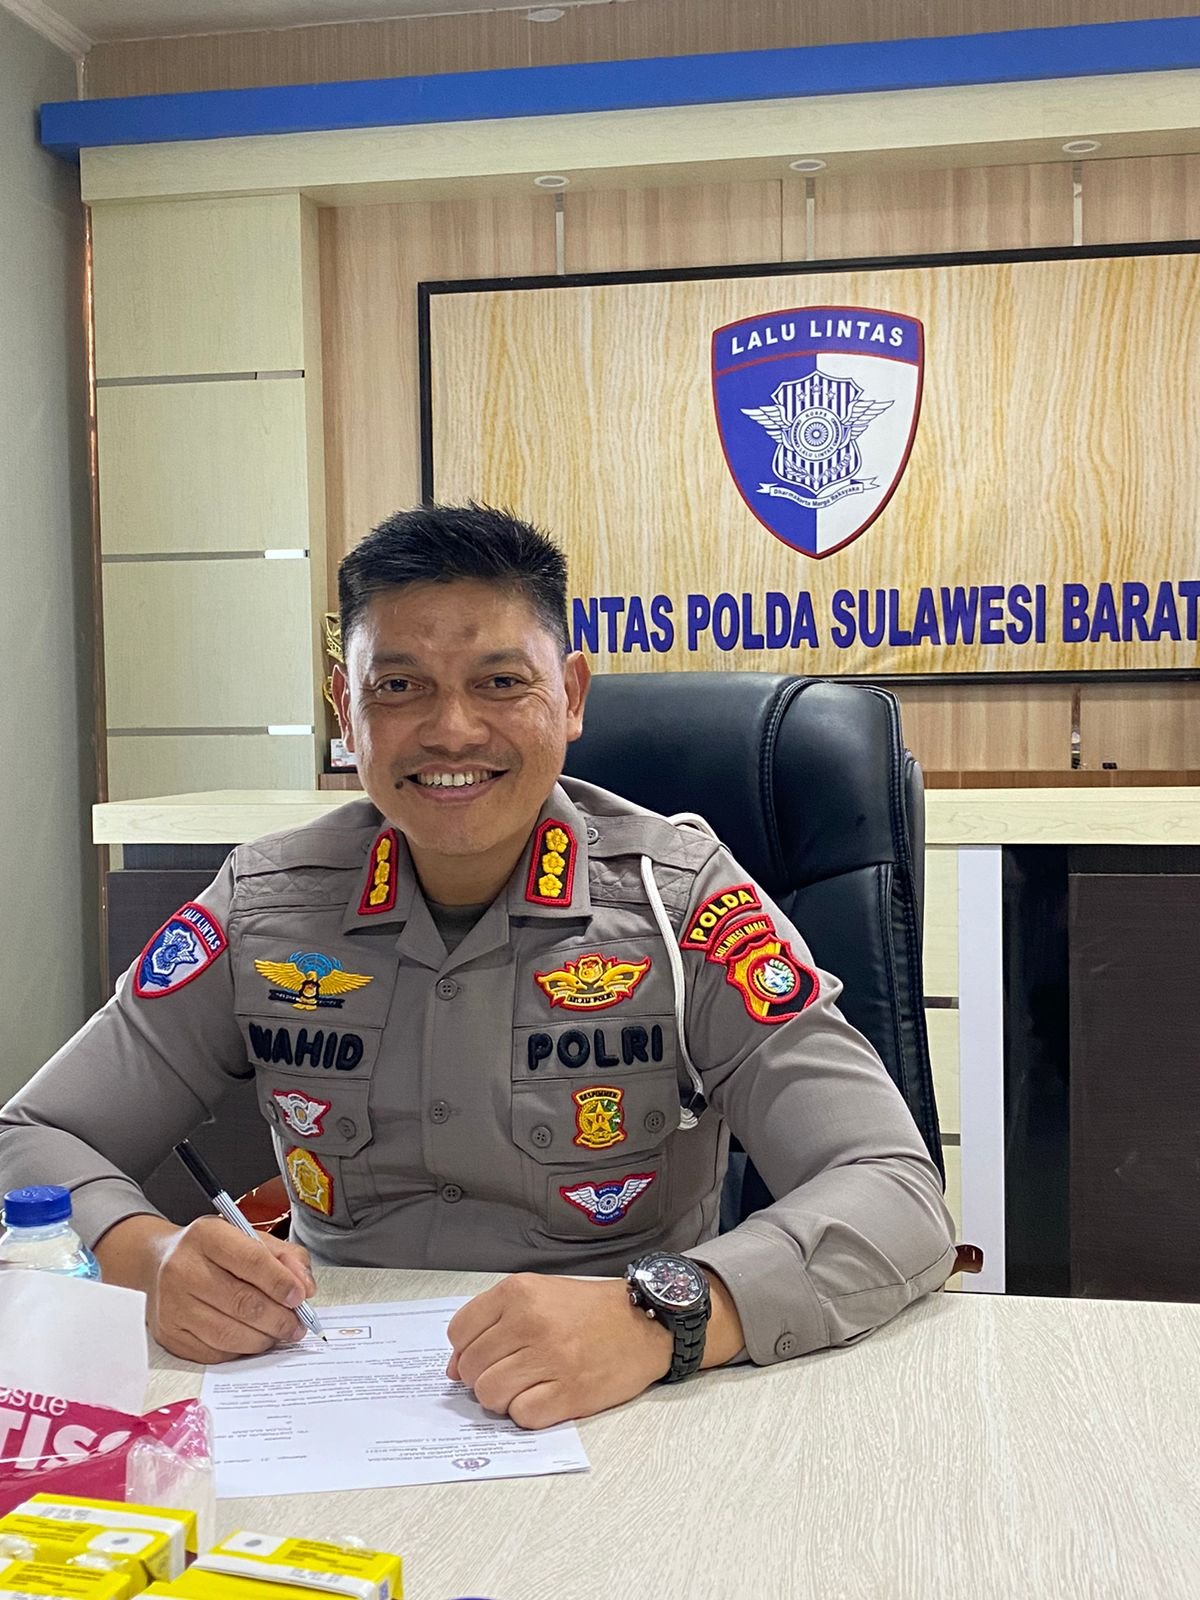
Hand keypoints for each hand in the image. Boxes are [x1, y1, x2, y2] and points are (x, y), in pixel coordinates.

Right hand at [96, 1213, 315, 1363]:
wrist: (159, 1263)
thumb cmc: (214, 1251)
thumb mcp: (249, 1237)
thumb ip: (285, 1257)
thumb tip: (305, 1289)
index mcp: (207, 1235)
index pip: (251, 1261)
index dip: (281, 1283)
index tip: (301, 1297)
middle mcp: (183, 1269)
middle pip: (242, 1303)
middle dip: (279, 1318)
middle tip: (297, 1325)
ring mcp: (172, 1305)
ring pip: (229, 1334)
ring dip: (264, 1338)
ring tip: (280, 1333)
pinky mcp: (169, 1335)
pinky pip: (214, 1352)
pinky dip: (241, 1350)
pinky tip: (253, 1339)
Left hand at [446, 1273, 672, 1429]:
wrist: (644, 1323)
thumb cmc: (587, 1310)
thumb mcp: (538, 1295)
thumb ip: (493, 1322)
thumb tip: (452, 1369)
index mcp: (518, 1292)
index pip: (459, 1333)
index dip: (463, 1352)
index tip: (482, 1357)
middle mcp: (530, 1322)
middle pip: (471, 1368)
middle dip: (482, 1378)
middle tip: (509, 1373)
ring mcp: (550, 1359)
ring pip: (490, 1394)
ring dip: (502, 1398)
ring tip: (526, 1387)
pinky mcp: (569, 1393)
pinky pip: (522, 1416)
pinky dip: (527, 1413)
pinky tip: (544, 1398)